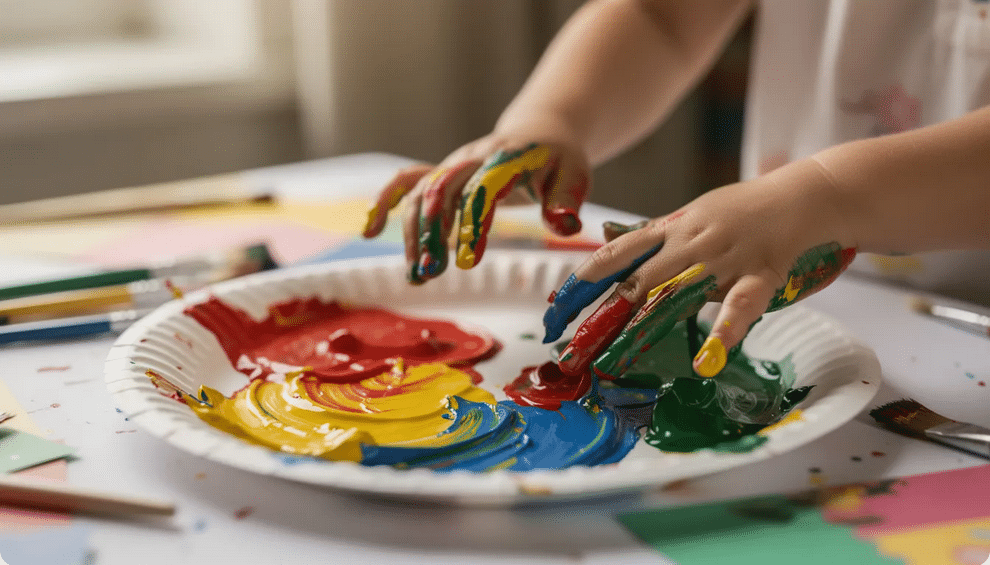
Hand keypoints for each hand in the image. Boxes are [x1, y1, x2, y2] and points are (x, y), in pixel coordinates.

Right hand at [363, 134, 590, 283]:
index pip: (483, 191)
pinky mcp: (443, 174)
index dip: (472, 224)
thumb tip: (565, 227)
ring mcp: (453, 166)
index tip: (465, 262)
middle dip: (431, 233)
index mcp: (505, 159)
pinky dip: (386, 203)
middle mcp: (471, 159)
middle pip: (441, 192)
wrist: (540, 133)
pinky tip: (369, 231)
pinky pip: (408, 183)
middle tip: (429, 274)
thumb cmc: (558, 160)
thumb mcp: (573, 175)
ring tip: (417, 275)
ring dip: (414, 233)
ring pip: (422, 194)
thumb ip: (565, 200)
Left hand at [544, 162, 857, 378]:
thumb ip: (652, 236)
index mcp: (670, 229)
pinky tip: (708, 358)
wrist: (799, 195)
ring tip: (617, 357)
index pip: (616, 254)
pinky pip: (740, 304)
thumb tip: (609, 242)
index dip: (584, 281)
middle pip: (638, 281)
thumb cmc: (739, 209)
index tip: (557, 307)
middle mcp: (690, 243)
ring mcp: (724, 258)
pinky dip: (724, 330)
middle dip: (604, 316)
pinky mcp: (760, 274)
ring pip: (679, 292)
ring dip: (645, 325)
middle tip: (576, 349)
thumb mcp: (689, 215)